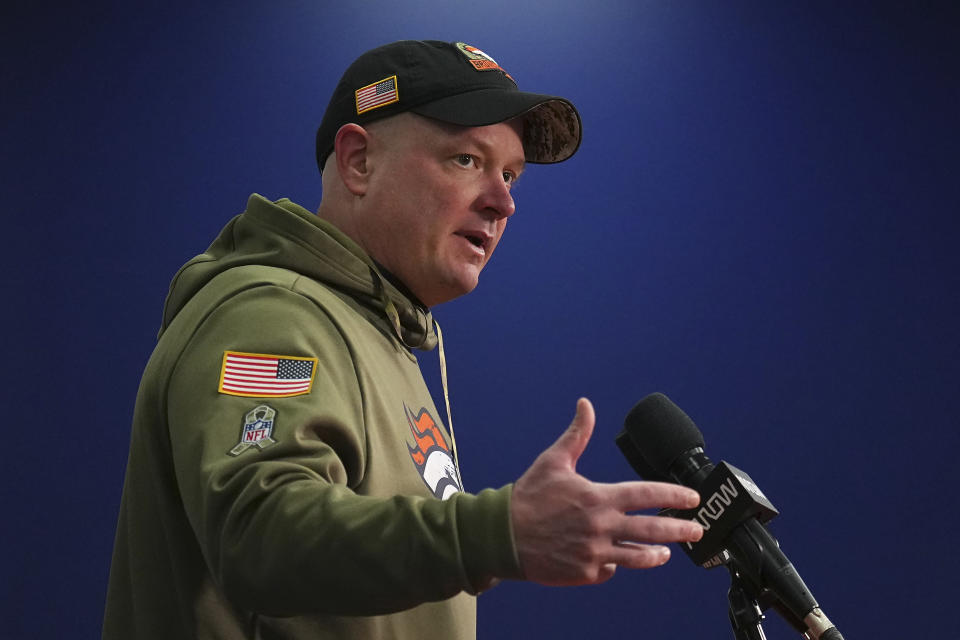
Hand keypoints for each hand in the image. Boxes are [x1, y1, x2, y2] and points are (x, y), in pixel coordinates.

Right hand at [510, 398, 702, 585]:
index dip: (674, 496)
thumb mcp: (553, 461)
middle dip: (680, 530)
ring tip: (667, 553)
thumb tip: (586, 404)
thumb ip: (577, 434)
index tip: (692, 499)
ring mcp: (594, 553)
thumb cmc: (528, 497)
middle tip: (697, 530)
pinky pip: (609, 570)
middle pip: (653, 530)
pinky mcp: (584, 573)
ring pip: (637, 557)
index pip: (647, 495)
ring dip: (656, 555)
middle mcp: (601, 526)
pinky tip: (617, 559)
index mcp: (598, 497)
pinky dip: (615, 564)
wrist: (502, 535)